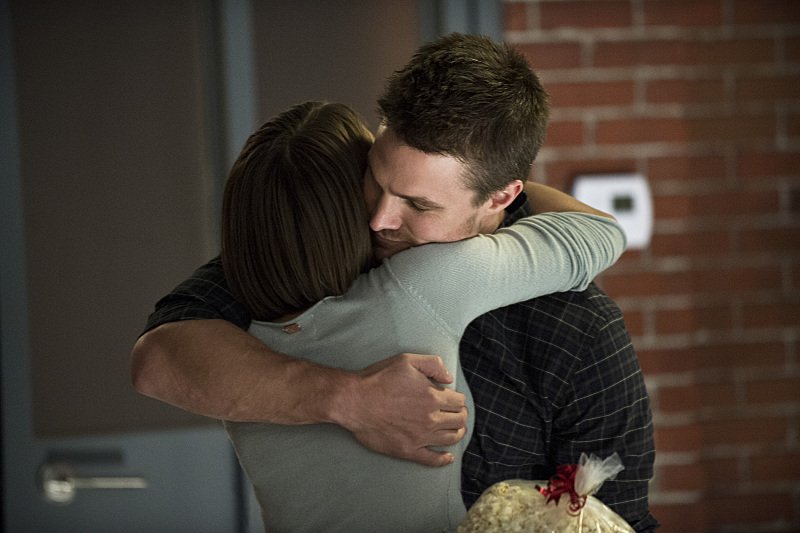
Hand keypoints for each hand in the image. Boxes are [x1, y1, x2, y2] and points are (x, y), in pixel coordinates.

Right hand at [333, 353, 467, 466]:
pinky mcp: (408, 451)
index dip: (458, 399)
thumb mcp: (406, 360)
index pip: (459, 402)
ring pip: (451, 438)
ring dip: (457, 433)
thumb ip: (433, 364)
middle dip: (460, 415)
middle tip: (455, 413)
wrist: (354, 401)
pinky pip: (432, 459)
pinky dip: (443, 459)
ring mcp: (420, 437)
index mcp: (432, 397)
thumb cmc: (378, 379)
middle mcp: (430, 419)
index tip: (453, 399)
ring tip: (454, 429)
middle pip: (459, 421)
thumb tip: (449, 379)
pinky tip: (447, 457)